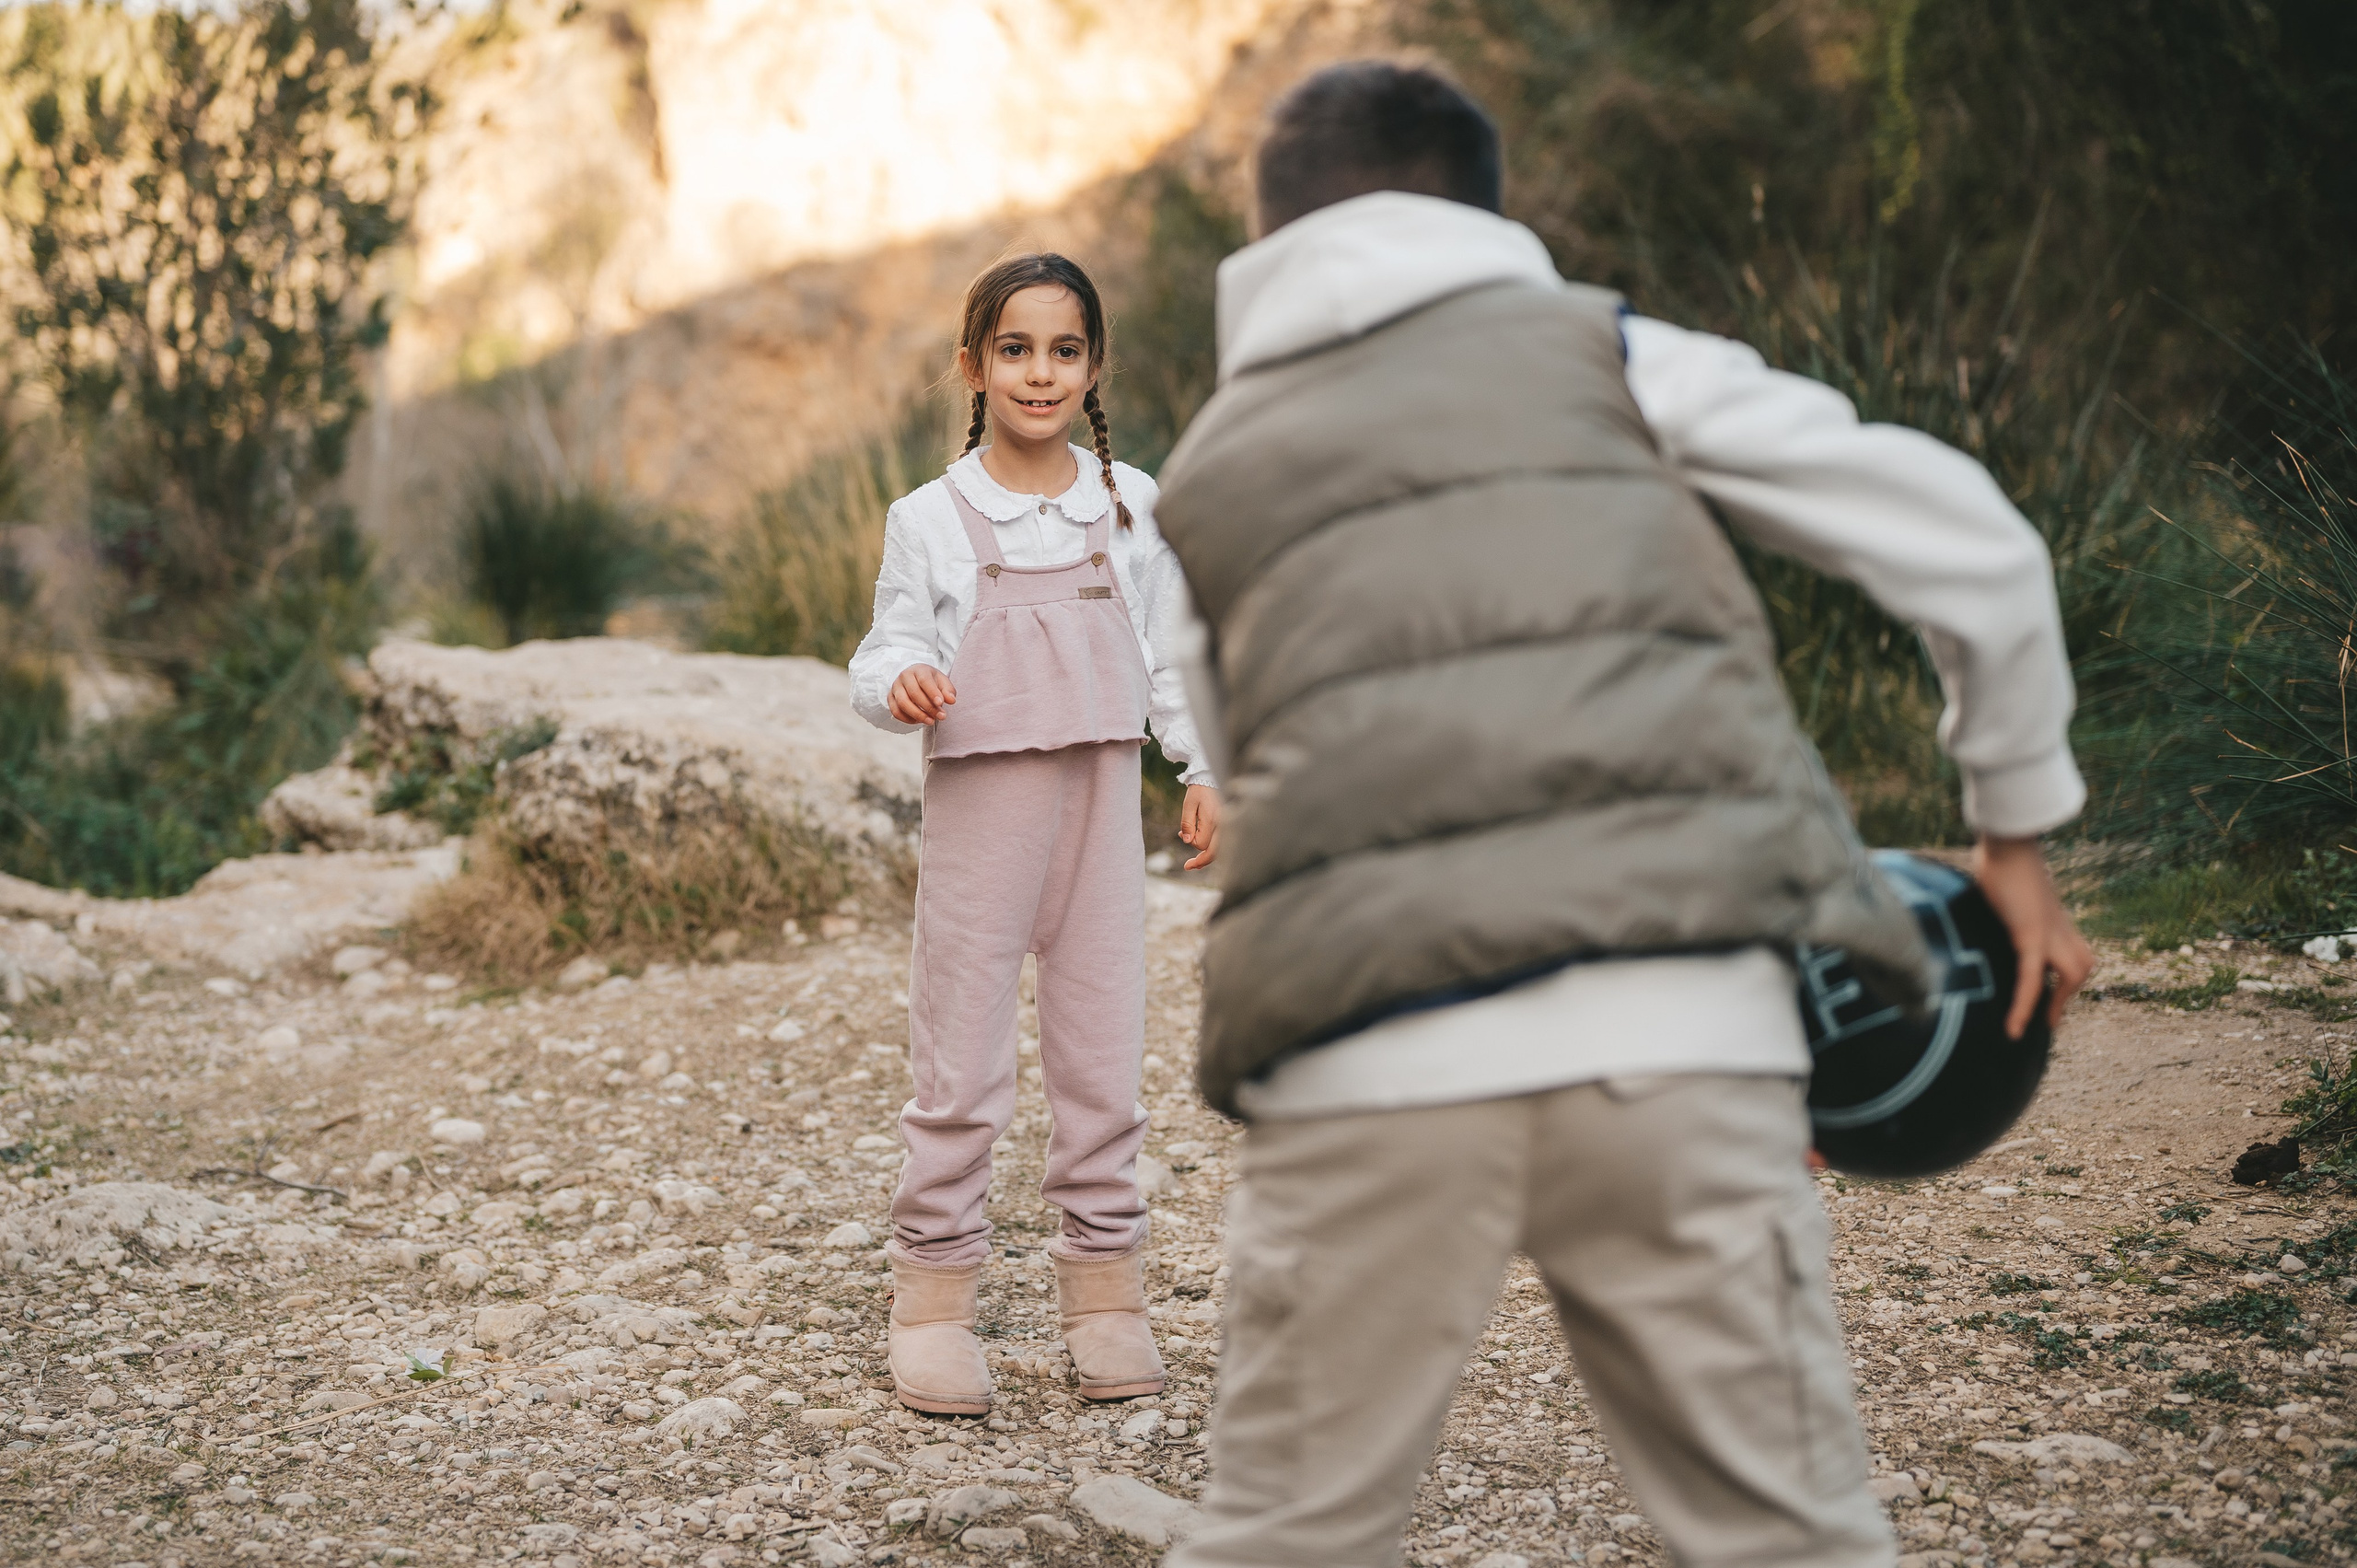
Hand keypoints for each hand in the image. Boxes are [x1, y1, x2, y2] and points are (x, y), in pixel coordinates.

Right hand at [888, 665, 956, 725]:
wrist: (914, 677)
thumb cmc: (929, 680)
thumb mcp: (942, 681)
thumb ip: (948, 690)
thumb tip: (951, 700)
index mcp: (919, 670)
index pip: (924, 680)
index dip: (932, 692)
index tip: (940, 703)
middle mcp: (904, 677)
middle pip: (914, 693)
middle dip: (928, 707)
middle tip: (941, 716)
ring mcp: (895, 687)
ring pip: (903, 703)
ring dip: (917, 715)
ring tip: (930, 721)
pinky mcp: (890, 698)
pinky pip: (896, 711)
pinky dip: (907, 719)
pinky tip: (919, 721)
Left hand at [1179, 784, 1221, 870]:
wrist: (1213, 777)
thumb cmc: (1200, 790)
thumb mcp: (1189, 804)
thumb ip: (1187, 823)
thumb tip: (1186, 841)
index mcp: (1213, 819)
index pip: (1201, 843)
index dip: (1191, 842)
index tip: (1180, 833)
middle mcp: (1224, 824)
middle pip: (1214, 852)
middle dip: (1201, 861)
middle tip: (1188, 866)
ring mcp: (1229, 825)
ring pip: (1221, 850)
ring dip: (1207, 858)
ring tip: (1195, 864)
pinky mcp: (1230, 825)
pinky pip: (1223, 843)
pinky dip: (1214, 850)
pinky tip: (1204, 854)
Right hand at [1971, 834, 2094, 1037]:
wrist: (2007, 840)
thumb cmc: (1998, 851)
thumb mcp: (2000, 875)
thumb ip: (1997, 885)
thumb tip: (1981, 875)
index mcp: (2051, 912)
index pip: (2071, 947)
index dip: (2065, 972)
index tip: (2051, 989)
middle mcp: (2057, 924)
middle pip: (2083, 962)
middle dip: (2069, 991)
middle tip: (2051, 1018)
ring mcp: (2049, 931)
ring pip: (2074, 973)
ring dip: (2058, 1001)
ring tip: (2037, 1024)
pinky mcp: (2031, 936)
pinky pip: (2031, 979)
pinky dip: (2024, 1006)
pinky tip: (2014, 1029)